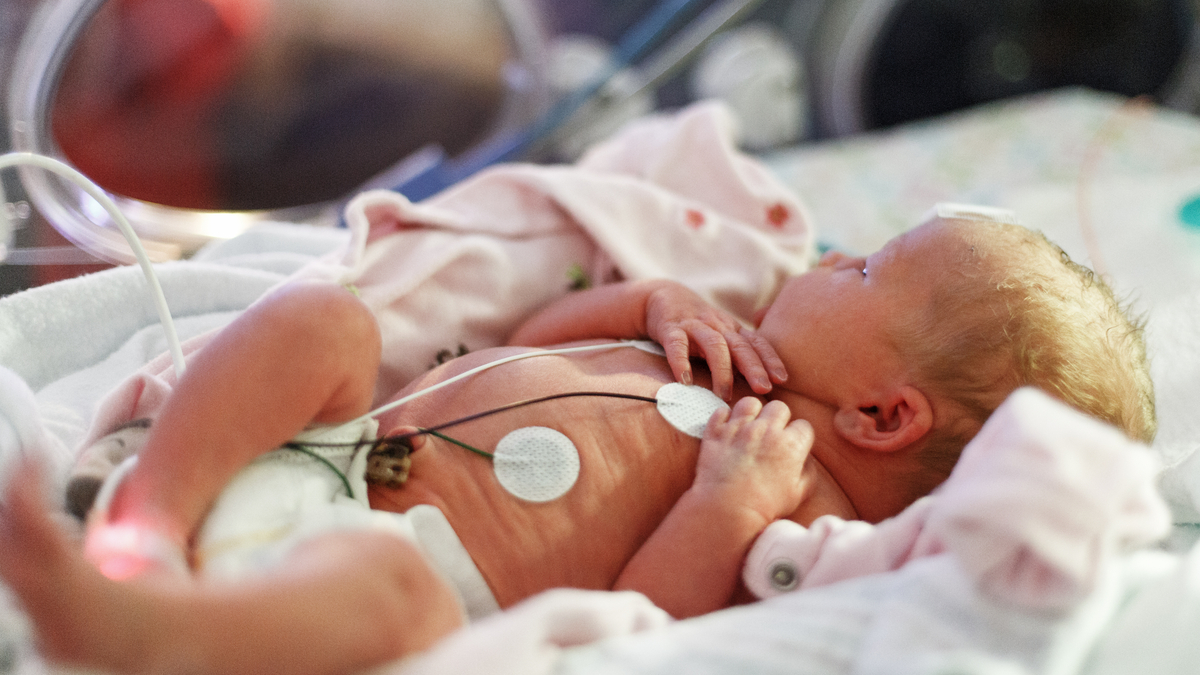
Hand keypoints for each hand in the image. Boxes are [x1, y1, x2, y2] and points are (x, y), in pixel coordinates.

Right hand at [644, 282, 786, 399]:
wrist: (662, 297)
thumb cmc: (696, 325)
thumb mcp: (720, 334)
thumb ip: (737, 354)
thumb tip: (759, 386)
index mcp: (732, 329)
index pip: (756, 343)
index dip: (770, 359)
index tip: (782, 380)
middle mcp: (718, 326)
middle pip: (740, 346)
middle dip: (754, 367)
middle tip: (763, 389)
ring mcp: (694, 326)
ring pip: (714, 345)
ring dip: (722, 370)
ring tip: (724, 394)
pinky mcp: (671, 328)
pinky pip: (677, 344)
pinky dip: (681, 362)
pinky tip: (685, 381)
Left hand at [693, 397, 812, 524]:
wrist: (727, 511)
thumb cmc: (765, 507)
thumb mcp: (799, 494)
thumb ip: (808, 472)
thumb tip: (805, 458)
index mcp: (790, 445)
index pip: (803, 426)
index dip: (799, 437)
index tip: (792, 446)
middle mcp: (765, 431)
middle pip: (779, 407)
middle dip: (779, 419)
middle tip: (771, 435)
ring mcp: (739, 429)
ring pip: (750, 403)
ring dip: (752, 413)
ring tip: (749, 427)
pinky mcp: (716, 432)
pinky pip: (721, 412)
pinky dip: (724, 418)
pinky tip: (728, 430)